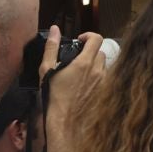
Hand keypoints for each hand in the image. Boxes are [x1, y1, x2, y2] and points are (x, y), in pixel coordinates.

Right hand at [38, 26, 104, 151]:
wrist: (65, 122)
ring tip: (82, 73)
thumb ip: (51, 47)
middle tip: (78, 59)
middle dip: (90, 52)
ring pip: (104, 66)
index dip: (88, 36)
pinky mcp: (106, 93)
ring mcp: (103, 82)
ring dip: (95, 65)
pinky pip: (106, 79)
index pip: (97, 38)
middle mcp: (98, 71)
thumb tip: (55, 29)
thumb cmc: (54, 96)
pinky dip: (98, 78)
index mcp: (84, 63)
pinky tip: (87, 85)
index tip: (79, 41)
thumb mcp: (47, 70)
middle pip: (100, 52)